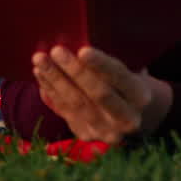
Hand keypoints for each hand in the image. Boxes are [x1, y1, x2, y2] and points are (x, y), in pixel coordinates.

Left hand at [32, 45, 171, 143]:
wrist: (126, 114)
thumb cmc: (122, 81)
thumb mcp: (127, 70)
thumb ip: (109, 63)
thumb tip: (79, 44)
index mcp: (140, 96)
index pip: (120, 78)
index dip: (101, 64)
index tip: (82, 49)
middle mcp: (127, 118)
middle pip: (98, 94)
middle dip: (75, 71)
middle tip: (56, 50)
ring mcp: (106, 131)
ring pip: (77, 104)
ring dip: (56, 80)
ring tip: (40, 60)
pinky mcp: (86, 136)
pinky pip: (65, 111)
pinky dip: (51, 91)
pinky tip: (40, 74)